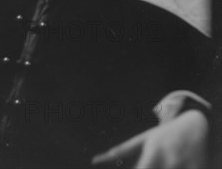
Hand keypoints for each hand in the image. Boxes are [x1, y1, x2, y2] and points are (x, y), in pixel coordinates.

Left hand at [91, 110, 208, 168]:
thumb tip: (94, 161)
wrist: (194, 125)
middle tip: (150, 164)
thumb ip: (120, 152)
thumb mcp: (142, 140)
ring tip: (165, 162)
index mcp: (152, 155)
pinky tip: (178, 166)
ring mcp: (184, 167)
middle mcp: (168, 162)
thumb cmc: (163, 136)